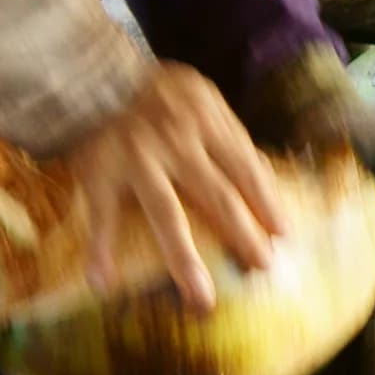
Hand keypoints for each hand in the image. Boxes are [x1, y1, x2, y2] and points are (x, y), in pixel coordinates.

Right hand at [56, 63, 286, 313]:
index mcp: (206, 122)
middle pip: (217, 197)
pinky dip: (99, 250)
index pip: (245, 168)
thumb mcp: (199, 96)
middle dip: (243, 236)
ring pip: (166, 217)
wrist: (90, 75)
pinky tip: (102, 283)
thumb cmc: (153, 92)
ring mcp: (137, 162)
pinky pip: (101, 218)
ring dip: (185, 262)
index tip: (284, 235)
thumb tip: (261, 174)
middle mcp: (176, 143)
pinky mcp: (99, 174)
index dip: (267, 202)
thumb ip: (226, 132)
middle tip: (263, 268)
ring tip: (202, 298)